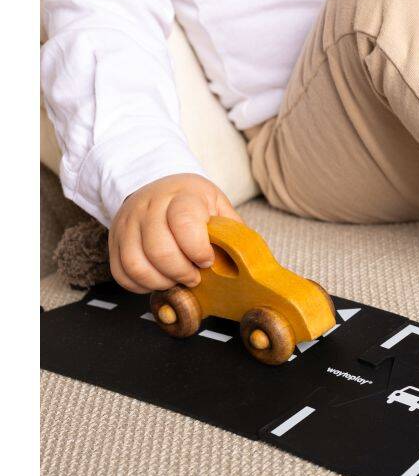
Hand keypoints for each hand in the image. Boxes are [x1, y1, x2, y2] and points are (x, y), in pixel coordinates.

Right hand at [109, 173, 240, 292]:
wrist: (160, 189)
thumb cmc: (195, 203)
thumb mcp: (218, 206)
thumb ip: (231, 230)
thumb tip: (247, 261)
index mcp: (182, 194)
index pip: (183, 221)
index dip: (197, 248)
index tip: (207, 260)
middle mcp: (149, 205)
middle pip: (158, 249)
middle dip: (181, 272)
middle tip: (194, 277)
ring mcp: (127, 222)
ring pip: (136, 264)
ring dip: (160, 281)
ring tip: (176, 280)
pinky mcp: (113, 239)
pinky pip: (121, 272)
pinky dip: (141, 285)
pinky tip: (158, 280)